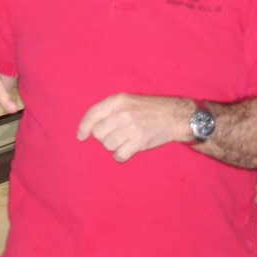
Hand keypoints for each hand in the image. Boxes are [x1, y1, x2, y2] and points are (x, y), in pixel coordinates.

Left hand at [77, 94, 193, 161]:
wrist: (175, 116)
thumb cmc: (150, 109)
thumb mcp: (129, 100)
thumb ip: (111, 110)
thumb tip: (90, 127)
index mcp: (118, 100)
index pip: (92, 114)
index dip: (84, 127)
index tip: (81, 136)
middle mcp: (122, 113)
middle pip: (98, 133)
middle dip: (104, 137)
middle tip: (116, 135)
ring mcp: (131, 128)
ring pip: (108, 145)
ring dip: (114, 146)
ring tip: (125, 141)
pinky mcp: (139, 142)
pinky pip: (119, 155)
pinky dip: (121, 156)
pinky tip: (128, 150)